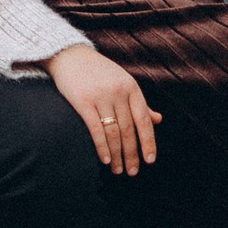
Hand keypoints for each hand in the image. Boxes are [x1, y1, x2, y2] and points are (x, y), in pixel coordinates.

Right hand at [46, 43, 157, 174]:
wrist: (69, 55)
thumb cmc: (98, 71)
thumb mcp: (123, 82)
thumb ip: (139, 102)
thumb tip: (158, 120)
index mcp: (131, 87)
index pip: (144, 120)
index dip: (148, 142)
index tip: (150, 160)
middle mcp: (118, 91)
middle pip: (128, 130)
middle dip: (132, 154)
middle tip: (132, 172)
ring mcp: (100, 96)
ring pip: (113, 133)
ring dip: (117, 155)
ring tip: (118, 170)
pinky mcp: (82, 101)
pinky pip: (95, 130)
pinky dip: (102, 147)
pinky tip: (105, 160)